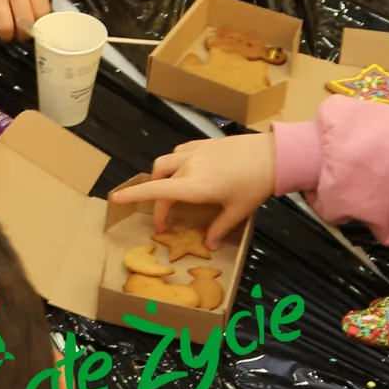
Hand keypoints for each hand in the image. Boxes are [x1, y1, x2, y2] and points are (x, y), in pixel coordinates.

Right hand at [108, 132, 276, 247]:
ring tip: (171, 193)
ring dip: (161, 177)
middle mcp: (189, 166)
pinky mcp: (203, 142)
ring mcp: (195, 151)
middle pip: (159, 181)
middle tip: (165, 221)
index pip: (156, 191)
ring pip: (165, 162)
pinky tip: (187, 171)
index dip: (134, 195)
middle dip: (157, 201)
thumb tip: (209, 245)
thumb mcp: (238, 211)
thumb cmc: (256, 185)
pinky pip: (179, 152)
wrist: (274, 154)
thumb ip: (220, 228)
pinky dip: (175, 163)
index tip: (115, 199)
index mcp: (195, 186)